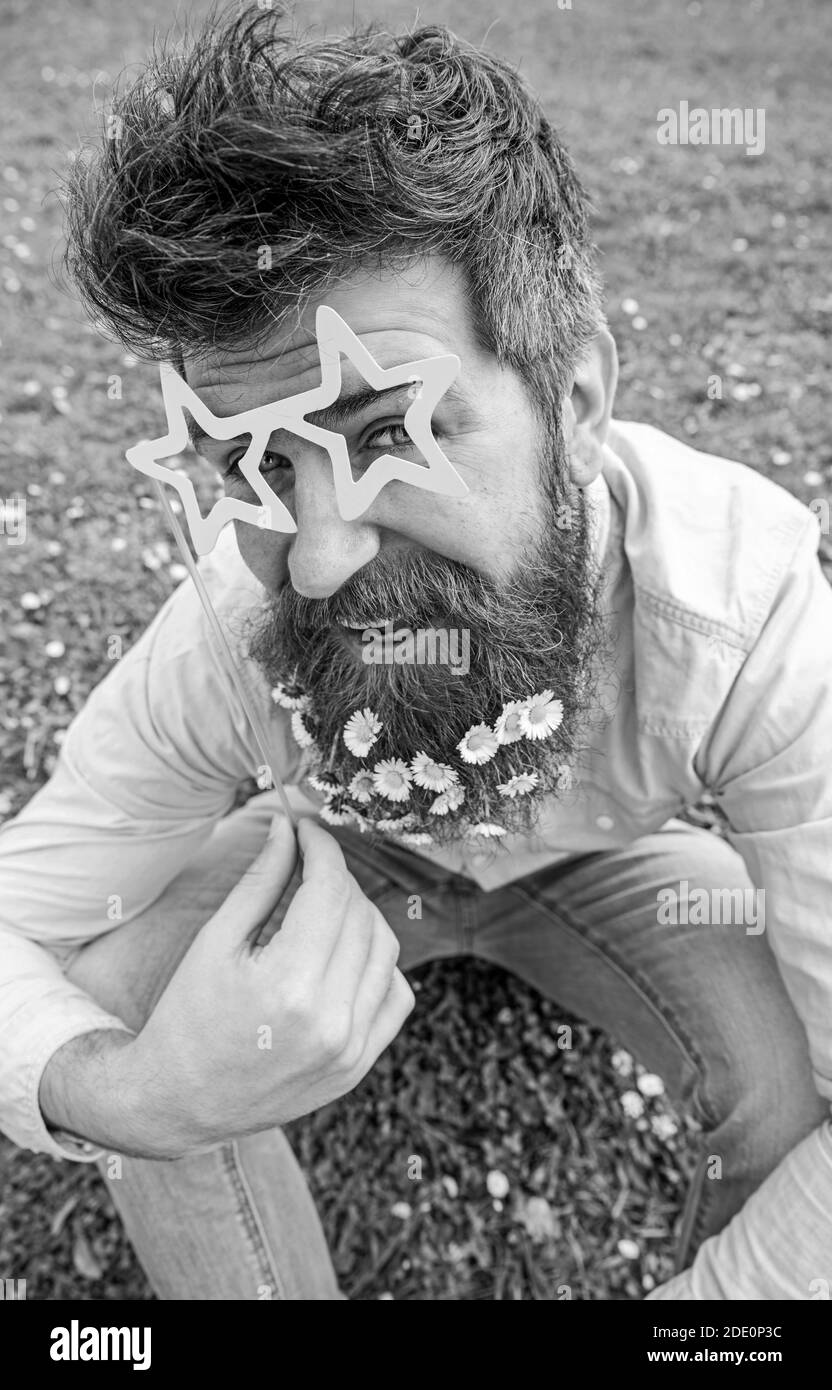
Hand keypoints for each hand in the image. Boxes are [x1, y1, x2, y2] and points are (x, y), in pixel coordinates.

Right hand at [120, 815, 413, 1154]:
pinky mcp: (359, 1066)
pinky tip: (343, 958)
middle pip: (360, 914)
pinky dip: (379, 966)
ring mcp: (351, 1048)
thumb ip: (260, 881)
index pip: (331, 890)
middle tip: (306, 867)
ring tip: (322, 911)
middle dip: (336, 879)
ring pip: (386, 949)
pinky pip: (396, 995)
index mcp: (288, 985)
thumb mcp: (215, 942)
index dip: (322, 849)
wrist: (180, 1102)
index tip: (306, 831)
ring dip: (360, 916)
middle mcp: (330, 1019)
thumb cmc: (189, 1016)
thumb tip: (287, 827)